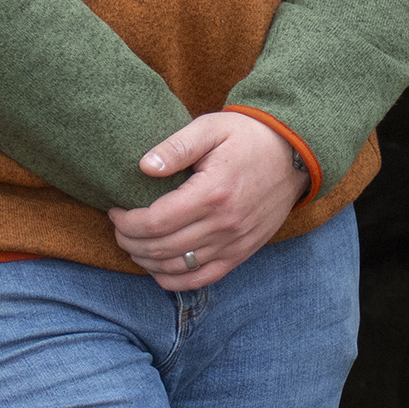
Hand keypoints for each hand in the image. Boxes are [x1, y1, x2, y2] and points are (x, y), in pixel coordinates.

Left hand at [108, 112, 310, 290]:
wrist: (293, 154)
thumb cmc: (247, 136)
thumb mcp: (211, 127)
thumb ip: (176, 146)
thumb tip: (144, 166)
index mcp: (213, 192)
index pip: (157, 221)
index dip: (128, 222)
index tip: (115, 210)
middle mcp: (224, 224)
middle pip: (162, 249)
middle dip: (130, 242)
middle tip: (118, 227)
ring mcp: (235, 243)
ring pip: (178, 269)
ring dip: (147, 261)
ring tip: (133, 244)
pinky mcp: (242, 253)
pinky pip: (202, 280)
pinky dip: (173, 279)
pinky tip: (157, 267)